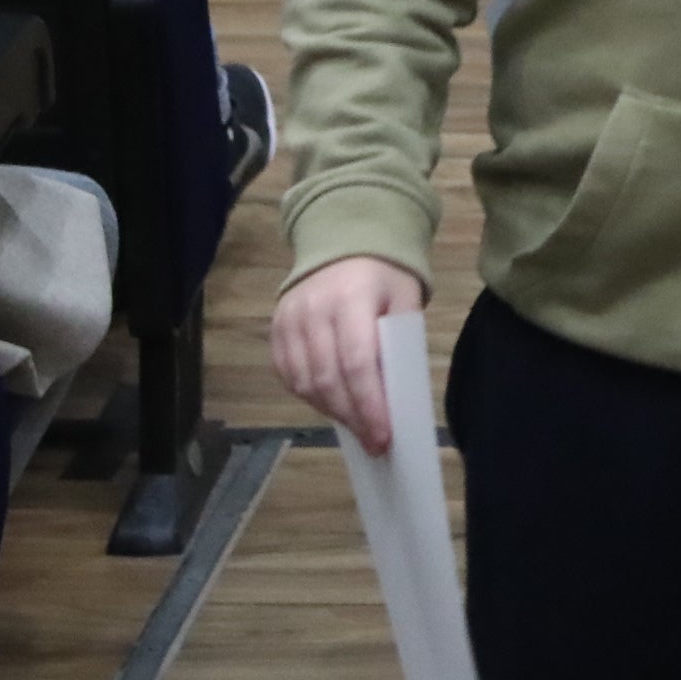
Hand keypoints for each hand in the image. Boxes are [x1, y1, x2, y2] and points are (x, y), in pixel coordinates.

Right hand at [270, 255, 432, 449]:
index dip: (369, 405)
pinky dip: (309, 396)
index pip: (358, 363)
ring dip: (331, 410)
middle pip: (328, 378)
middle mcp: (314, 308)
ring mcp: (289, 317)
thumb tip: (393, 400)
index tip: (384, 435)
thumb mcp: (404, 299)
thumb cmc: (384, 275)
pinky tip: (331, 405)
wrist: (343, 237)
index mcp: (352, 297)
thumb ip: (399, 343)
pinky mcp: (275, 327)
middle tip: (374, 442)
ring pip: (304, 381)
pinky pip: (287, 374)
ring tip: (356, 425)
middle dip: (353, 416)